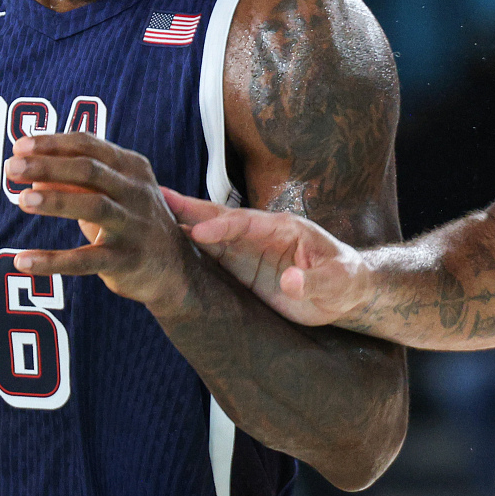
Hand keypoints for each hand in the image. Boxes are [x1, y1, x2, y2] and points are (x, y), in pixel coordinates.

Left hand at [6, 133, 195, 309]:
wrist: (176, 269)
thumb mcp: (108, 195)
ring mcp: (134, 225)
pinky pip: (86, 260)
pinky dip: (52, 261)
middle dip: (48, 165)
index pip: (88, 145)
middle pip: (89, 169)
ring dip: (56, 199)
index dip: (52, 143)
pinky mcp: (127, 260)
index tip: (19, 146)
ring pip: (94, 206)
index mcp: (130, 167)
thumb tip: (30, 171)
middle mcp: (136, 191)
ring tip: (22, 199)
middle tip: (11, 168)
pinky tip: (22, 260)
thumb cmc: (132, 223)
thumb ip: (73, 181)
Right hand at [165, 191, 370, 327]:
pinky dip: (187, 252)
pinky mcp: (241, 270)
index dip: (221, 228)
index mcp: (283, 228)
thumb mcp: (338, 282)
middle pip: (219, 220)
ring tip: (147, 219)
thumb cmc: (347, 281)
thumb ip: (314, 281)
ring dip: (180, 228)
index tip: (196, 233)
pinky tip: (164, 248)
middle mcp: (260, 235)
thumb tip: (289, 282)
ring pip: (208, 237)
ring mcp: (248, 251)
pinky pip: (210, 258)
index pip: (246, 224)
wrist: (347, 294)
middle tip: (156, 200)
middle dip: (189, 212)